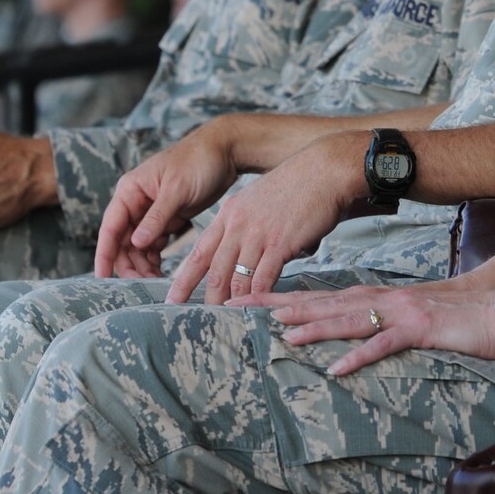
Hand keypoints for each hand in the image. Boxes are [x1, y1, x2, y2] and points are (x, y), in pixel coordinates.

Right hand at [95, 126, 239, 279]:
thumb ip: (156, 217)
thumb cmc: (198, 161)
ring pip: (138, 246)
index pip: (110, 226)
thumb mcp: (176, 189)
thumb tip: (136, 243)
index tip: (102, 277)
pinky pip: (155, 244)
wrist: (225, 153)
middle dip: (130, 263)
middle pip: (123, 241)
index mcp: (130, 190)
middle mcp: (136, 202)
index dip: (104, 253)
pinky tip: (163, 271)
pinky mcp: (168, 218)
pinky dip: (156, 258)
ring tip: (157, 280)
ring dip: (144, 264)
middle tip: (144, 283)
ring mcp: (151, 211)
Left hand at [162, 132, 361, 305]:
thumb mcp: (258, 200)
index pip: (200, 252)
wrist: (323, 171)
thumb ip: (249, 225)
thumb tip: (253, 252)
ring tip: (226, 322)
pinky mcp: (280, 243)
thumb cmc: (297, 186)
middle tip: (196, 320)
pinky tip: (256, 309)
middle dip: (205, 299)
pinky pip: (263, 278)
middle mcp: (238, 224)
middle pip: (214, 269)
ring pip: (236, 278)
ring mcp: (258, 234)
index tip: (171, 298)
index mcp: (229, 214)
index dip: (183, 278)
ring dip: (231, 303)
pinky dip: (258, 296)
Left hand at [248, 281, 494, 375]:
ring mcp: (402, 312)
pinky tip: (337, 368)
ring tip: (283, 337)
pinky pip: (385, 344)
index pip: (324, 296)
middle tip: (244, 307)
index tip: (251, 300)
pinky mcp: (421, 329)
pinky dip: (360, 356)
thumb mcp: (414, 315)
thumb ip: (384, 318)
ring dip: (316, 328)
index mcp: (379, 297)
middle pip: (326, 302)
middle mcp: (384, 299)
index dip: (287, 297)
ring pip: (350, 319)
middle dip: (284, 305)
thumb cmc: (459, 316)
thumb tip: (355, 326)